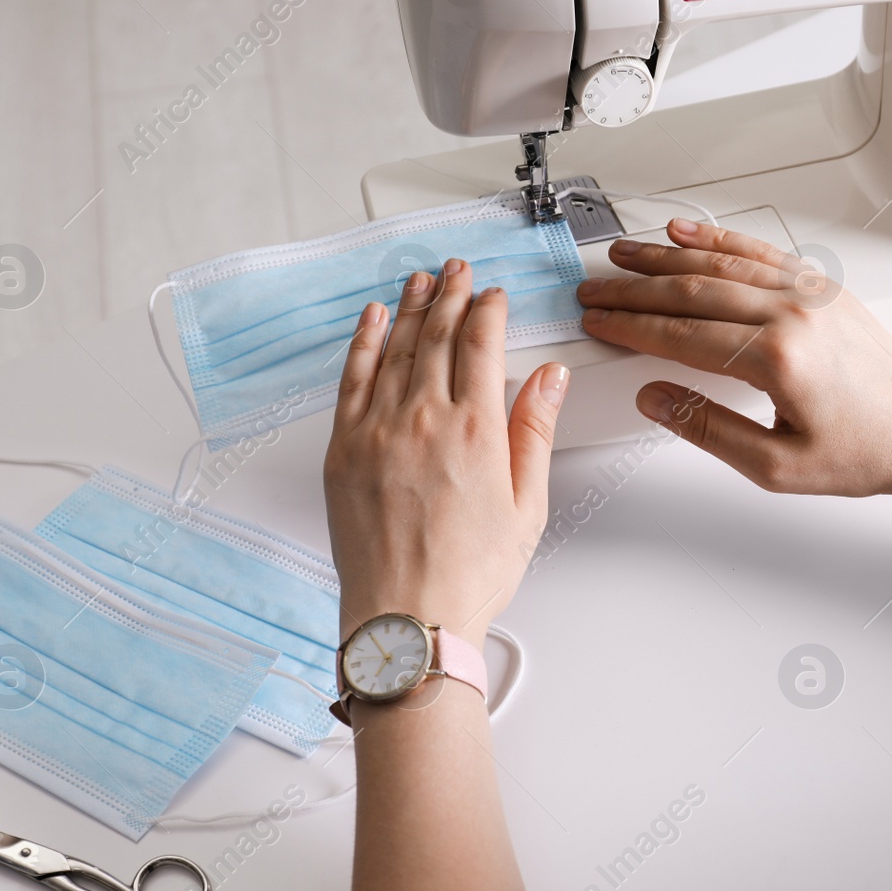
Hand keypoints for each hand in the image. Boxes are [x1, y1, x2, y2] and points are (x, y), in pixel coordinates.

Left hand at [323, 259, 569, 648]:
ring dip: (409, 307)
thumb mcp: (527, 506)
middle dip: (450, 295)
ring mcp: (378, 431)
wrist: (406, 619)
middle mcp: (424, 419)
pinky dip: (363, 342)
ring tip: (420, 280)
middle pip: (437, 335)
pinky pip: (352, 378)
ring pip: (395, 348)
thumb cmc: (467, 575)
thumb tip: (547, 378)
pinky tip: (372, 320)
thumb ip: (535, 432)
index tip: (492, 295)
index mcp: (476, 430)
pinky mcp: (344, 449)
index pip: (481, 343)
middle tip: (456, 271)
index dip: (488, 310)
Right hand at [577, 218, 891, 497]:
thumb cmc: (864, 453)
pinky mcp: (823, 288)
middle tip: (594, 290)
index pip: (681, 334)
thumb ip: (707, 428)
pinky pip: (760, 252)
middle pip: (693, 290)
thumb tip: (654, 396)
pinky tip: (687, 231)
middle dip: (634, 288)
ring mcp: (811, 294)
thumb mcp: (775, 465)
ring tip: (623, 255)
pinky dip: (718, 238)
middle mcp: (794, 314)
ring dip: (665, 256)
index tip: (598, 322)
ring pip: (722, 263)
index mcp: (778, 358)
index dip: (630, 326)